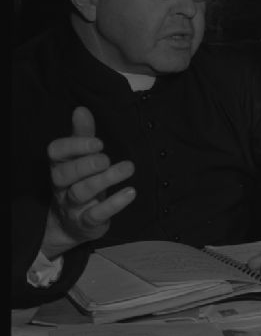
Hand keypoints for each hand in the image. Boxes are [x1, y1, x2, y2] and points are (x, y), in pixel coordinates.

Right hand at [43, 106, 135, 258]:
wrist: (73, 225)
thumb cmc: (80, 183)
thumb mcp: (80, 159)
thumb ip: (82, 135)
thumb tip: (81, 109)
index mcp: (59, 166)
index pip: (55, 153)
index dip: (74, 146)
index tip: (98, 142)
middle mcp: (62, 186)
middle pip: (65, 174)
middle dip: (86, 164)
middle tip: (106, 158)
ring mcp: (72, 206)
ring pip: (81, 192)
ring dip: (105, 179)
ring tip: (128, 168)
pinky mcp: (86, 223)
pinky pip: (96, 215)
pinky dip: (114, 204)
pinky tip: (131, 192)